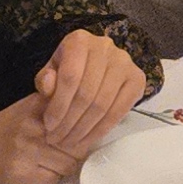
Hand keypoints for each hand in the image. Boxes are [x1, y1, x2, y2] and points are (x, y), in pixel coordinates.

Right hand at [0, 34, 146, 183]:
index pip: (76, 113)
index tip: (92, 129)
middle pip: (77, 141)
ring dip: (68, 165)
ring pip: (69, 162)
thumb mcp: (23, 110)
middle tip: (76, 150)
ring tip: (56, 162)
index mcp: (34, 107)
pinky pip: (53, 178)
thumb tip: (91, 108)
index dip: (89, 124)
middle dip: (80, 148)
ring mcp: (26, 150)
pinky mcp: (20, 172)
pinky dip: (53, 178)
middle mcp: (31, 126)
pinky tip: (42, 172)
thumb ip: (52, 106)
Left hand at [29, 27, 149, 161]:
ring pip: (102, 104)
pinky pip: (120, 110)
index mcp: (79, 40)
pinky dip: (103, 128)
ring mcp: (124, 62)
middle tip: (58, 140)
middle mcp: (105, 46)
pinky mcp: (137, 78)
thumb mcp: (51, 70)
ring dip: (84, 129)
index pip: (69, 78)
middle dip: (70, 122)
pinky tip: (89, 138)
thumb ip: (45, 80)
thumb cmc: (68, 68)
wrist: (93, 64)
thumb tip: (48, 86)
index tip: (49, 126)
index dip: (58, 106)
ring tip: (70, 142)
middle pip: (86, 94)